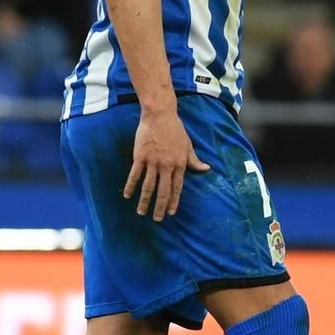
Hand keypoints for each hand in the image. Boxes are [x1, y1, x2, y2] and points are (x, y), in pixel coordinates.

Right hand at [123, 106, 210, 220]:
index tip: (170, 212)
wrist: (160, 115)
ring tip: (141, 211)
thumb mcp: (188, 145)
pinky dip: (131, 186)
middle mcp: (167, 166)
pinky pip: (135, 175)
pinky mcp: (140, 156)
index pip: (177, 188)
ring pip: (148, 186)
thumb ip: (194, 160)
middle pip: (163, 191)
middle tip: (157, 219)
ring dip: (144, 201)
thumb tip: (206, 169)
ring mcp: (153, 162)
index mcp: (180, 164)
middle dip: (159, 207)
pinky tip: (127, 195)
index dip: (173, 201)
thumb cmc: (175, 130)